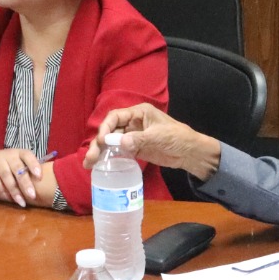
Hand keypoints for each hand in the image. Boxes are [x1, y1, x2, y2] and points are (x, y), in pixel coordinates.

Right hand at [0, 148, 44, 206]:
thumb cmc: (12, 163)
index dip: (34, 165)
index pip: (28, 156)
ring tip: (21, 202)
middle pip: (18, 169)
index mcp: (21, 153)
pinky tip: (9, 199)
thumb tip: (47, 183)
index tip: (39, 176)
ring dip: (14, 191)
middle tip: (32, 196)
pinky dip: (2, 190)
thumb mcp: (21, 162)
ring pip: (6, 176)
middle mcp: (10, 154)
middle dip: (25, 183)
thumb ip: (30, 170)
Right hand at [85, 104, 220, 179]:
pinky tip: (100, 166)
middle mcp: (132, 123)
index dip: (105, 127)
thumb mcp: (159, 136)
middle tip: (90, 157)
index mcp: (139, 113)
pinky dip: (109, 158)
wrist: (189, 153)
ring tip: (89, 164)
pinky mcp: (134, 149)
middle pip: (110, 130)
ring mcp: (132, 136)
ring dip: (100, 152)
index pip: (116, 116)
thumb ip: (140, 139)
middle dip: (98, 143)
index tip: (101, 141)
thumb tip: (121, 143)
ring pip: (111, 142)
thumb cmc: (177, 137)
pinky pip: (118, 152)